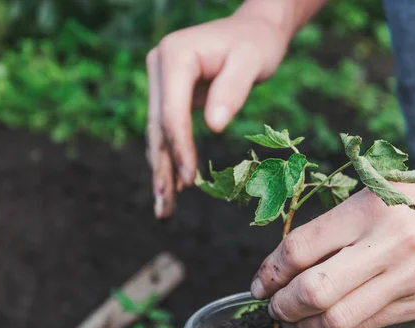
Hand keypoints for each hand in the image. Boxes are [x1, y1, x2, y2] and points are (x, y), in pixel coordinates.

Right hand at [146, 14, 289, 217]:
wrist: (254, 30)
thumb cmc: (256, 44)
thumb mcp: (251, 61)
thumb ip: (233, 89)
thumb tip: (214, 126)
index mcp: (174, 56)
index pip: (171, 112)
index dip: (180, 148)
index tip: (189, 181)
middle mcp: (159, 66)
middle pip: (157, 127)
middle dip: (163, 169)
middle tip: (163, 210)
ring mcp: (162, 81)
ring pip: (158, 133)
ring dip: (161, 171)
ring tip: (163, 209)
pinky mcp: (170, 93)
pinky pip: (168, 130)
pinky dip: (171, 157)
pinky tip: (172, 186)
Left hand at [250, 169, 414, 327]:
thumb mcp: (375, 193)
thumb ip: (335, 227)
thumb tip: (285, 263)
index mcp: (368, 208)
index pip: (300, 248)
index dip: (270, 271)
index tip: (261, 282)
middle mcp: (388, 244)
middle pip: (313, 290)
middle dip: (281, 305)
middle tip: (272, 306)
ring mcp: (410, 278)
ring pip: (339, 318)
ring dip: (306, 325)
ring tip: (296, 319)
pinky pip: (369, 326)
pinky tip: (327, 321)